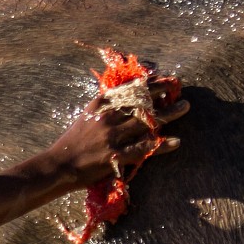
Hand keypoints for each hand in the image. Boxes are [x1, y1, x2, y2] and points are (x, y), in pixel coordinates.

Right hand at [41, 81, 186, 189]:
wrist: (58, 166)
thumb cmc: (72, 142)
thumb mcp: (86, 116)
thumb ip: (105, 106)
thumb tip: (124, 94)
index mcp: (101, 105)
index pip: (129, 89)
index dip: (149, 82)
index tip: (164, 77)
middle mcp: (108, 117)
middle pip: (141, 102)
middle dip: (162, 93)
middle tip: (179, 87)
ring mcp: (112, 136)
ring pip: (147, 122)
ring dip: (169, 113)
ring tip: (185, 107)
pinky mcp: (116, 156)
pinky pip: (143, 149)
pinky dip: (161, 145)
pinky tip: (176, 141)